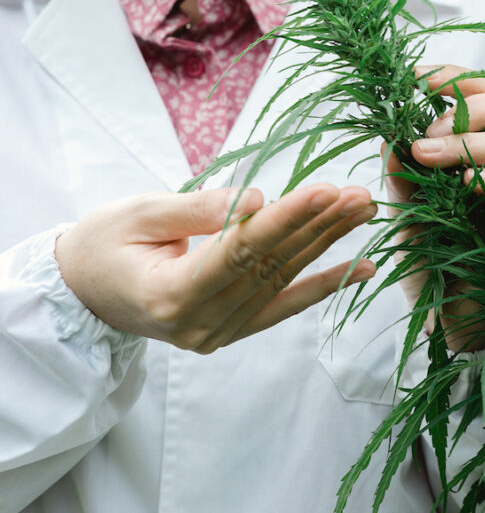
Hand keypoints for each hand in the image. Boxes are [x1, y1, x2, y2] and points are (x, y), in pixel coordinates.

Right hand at [54, 184, 376, 353]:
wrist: (83, 291)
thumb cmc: (102, 244)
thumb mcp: (138, 214)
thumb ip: (199, 209)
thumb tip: (257, 199)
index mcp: (168, 294)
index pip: (240, 251)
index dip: (285, 219)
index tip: (325, 190)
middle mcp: (198, 323)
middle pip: (270, 266)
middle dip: (318, 227)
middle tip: (359, 197)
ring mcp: (217, 333)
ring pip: (282, 280)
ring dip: (327, 244)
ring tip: (362, 213)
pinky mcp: (230, 329)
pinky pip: (283, 305)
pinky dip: (323, 284)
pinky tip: (362, 268)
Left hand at [385, 64, 484, 350]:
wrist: (449, 317)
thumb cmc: (430, 257)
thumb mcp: (405, 209)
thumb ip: (401, 175)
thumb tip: (388, 135)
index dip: (456, 78)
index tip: (414, 77)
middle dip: (477, 103)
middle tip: (431, 124)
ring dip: (474, 142)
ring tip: (430, 154)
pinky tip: (468, 187)